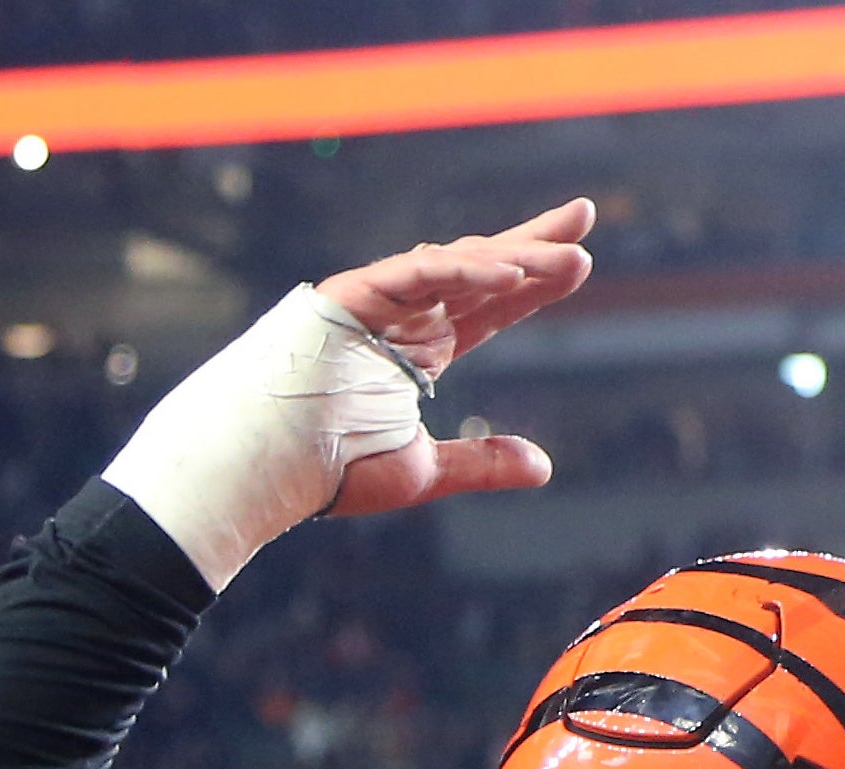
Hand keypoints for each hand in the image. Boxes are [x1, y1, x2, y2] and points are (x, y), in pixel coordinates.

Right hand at [102, 203, 589, 588]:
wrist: (260, 472)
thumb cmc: (325, 471)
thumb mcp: (423, 469)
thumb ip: (481, 463)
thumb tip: (543, 466)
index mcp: (418, 351)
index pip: (489, 307)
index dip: (533, 283)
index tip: (580, 263)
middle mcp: (402, 319)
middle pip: (478, 271)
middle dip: (532, 245)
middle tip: (584, 219)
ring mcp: (376, 303)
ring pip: (454, 267)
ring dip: (513, 259)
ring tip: (570, 255)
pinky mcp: (349, 296)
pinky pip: (414, 274)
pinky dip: (461, 269)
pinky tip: (508, 271)